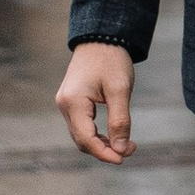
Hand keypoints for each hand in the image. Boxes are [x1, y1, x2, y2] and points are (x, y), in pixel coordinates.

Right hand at [56, 43, 134, 164]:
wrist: (101, 36)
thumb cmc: (111, 59)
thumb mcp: (120, 90)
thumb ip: (120, 121)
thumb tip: (120, 149)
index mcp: (73, 102)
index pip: (86, 139)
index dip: (104, 153)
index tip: (123, 158)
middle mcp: (64, 104)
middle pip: (82, 140)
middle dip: (105, 149)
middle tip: (130, 149)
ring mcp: (65, 102)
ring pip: (81, 134)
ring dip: (101, 143)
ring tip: (126, 144)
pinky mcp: (71, 101)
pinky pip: (82, 125)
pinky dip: (96, 133)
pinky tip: (114, 135)